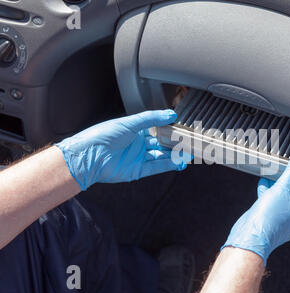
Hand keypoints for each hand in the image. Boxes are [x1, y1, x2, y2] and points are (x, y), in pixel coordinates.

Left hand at [55, 110, 187, 190]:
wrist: (89, 155)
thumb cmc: (104, 135)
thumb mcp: (130, 122)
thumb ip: (151, 118)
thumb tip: (171, 114)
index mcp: (135, 131)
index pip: (158, 129)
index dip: (171, 130)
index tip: (184, 129)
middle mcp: (138, 145)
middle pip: (162, 144)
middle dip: (176, 144)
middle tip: (190, 143)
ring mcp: (138, 158)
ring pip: (161, 156)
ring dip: (175, 156)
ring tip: (189, 154)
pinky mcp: (137, 171)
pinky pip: (156, 167)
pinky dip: (168, 165)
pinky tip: (179, 162)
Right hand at [222, 154, 289, 264]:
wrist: (251, 235)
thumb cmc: (271, 217)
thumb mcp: (285, 188)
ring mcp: (283, 219)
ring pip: (285, 197)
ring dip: (281, 183)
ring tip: (276, 171)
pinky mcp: (271, 219)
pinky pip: (273, 202)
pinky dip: (270, 191)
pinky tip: (264, 182)